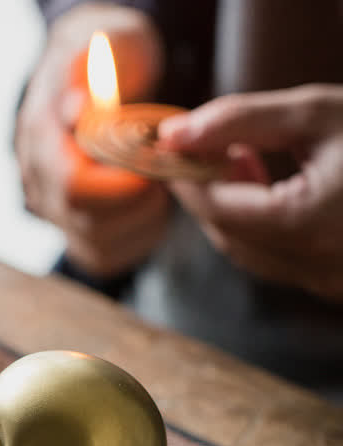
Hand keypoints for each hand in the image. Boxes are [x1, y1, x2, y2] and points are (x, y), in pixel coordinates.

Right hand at [15, 3, 169, 276]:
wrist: (94, 82)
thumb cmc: (105, 60)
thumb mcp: (103, 44)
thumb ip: (88, 69)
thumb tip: (76, 110)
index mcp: (40, 139)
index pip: (74, 187)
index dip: (121, 188)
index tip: (155, 167)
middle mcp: (39, 184)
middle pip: (88, 224)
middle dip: (140, 205)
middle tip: (166, 176)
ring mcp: (55, 214)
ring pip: (98, 247)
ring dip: (142, 223)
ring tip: (159, 187)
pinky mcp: (76, 233)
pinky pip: (106, 258)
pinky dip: (138, 238)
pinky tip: (151, 208)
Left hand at [159, 84, 342, 301]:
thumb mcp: (321, 115)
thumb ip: (242, 121)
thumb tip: (172, 134)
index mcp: (306, 226)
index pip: (215, 208)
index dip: (184, 178)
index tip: (166, 149)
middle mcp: (313, 267)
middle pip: (226, 235)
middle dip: (205, 193)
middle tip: (199, 151)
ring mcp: (326, 283)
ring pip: (248, 252)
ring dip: (231, 210)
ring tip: (239, 158)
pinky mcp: (334, 285)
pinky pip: (277, 260)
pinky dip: (260, 226)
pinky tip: (271, 184)